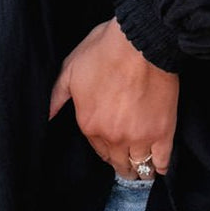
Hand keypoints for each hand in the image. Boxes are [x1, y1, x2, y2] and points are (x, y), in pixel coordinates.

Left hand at [48, 17, 178, 177]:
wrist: (140, 42)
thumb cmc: (105, 50)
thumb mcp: (70, 69)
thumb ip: (57, 96)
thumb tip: (46, 116)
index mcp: (89, 124)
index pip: (97, 150)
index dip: (104, 149)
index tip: (111, 148)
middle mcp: (113, 137)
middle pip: (118, 163)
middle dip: (121, 163)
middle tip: (126, 161)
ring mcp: (139, 137)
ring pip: (139, 166)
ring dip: (139, 167)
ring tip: (142, 167)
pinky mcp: (163, 132)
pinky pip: (162, 161)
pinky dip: (160, 167)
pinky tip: (159, 167)